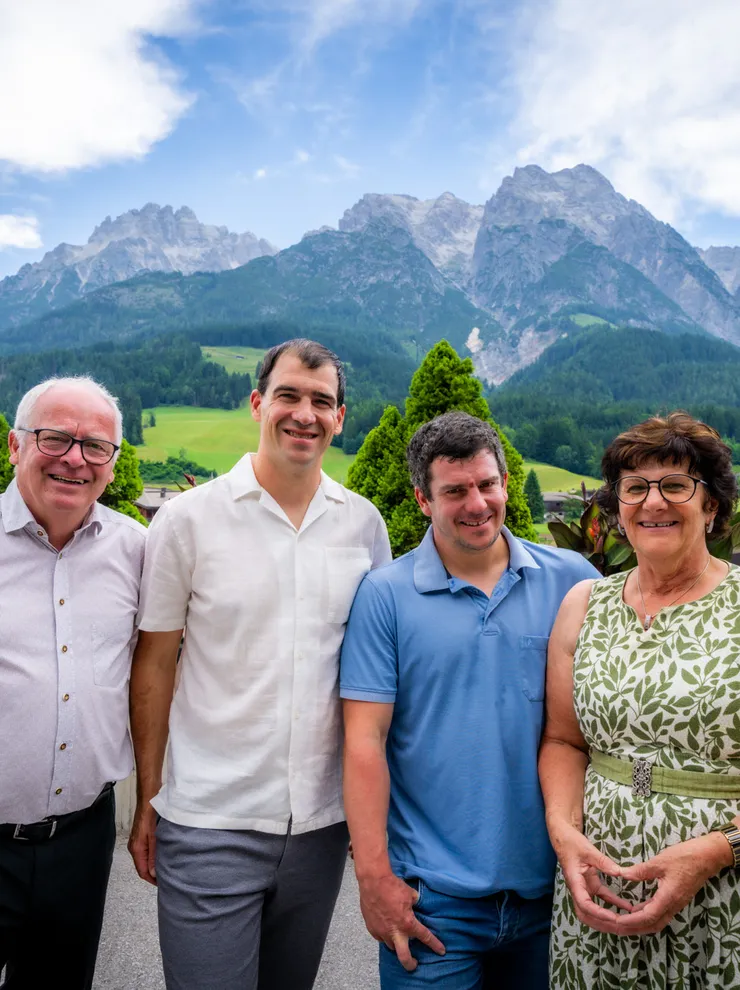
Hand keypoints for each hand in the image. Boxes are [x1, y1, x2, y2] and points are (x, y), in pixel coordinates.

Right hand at [128, 802, 157, 884]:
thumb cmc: (150, 816)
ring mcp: (136, 842)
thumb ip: (154, 856)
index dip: (151, 880)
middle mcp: (134, 847)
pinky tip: (159, 856)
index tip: (161, 884)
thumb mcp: (154, 838)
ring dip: (151, 866)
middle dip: (151, 874)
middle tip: (164, 878)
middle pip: (142, 867)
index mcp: (136, 849)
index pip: (142, 872)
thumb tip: (153, 873)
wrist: (147, 800)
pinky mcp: (139, 837)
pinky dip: (150, 857)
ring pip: (143, 860)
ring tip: (163, 869)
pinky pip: (144, 852)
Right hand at [357, 872, 445, 971]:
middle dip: (410, 964)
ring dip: (396, 944)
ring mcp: (382, 932)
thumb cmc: (392, 886)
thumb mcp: (410, 894)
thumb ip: (415, 902)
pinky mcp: (371, 929)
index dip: (435, 945)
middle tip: (414, 964)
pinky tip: (386, 928)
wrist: (373, 881)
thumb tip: (417, 904)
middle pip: (404, 957)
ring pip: (391, 946)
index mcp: (408, 923)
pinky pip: (380, 937)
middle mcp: (395, 932)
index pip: (425, 937)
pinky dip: (385, 935)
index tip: (441, 951)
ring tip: (399, 939)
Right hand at [551, 824, 633, 932]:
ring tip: (625, 921)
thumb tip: (619, 873)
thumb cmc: (571, 842)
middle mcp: (577, 889)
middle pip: (586, 915)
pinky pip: (602, 898)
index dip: (599, 914)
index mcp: (574, 882)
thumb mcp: (587, 849)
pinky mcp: (589, 884)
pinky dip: (613, 904)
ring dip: (607, 918)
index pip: (585, 904)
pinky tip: (626, 906)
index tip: (614, 918)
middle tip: (622, 927)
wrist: (563, 836)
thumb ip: (603, 861)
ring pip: (592, 911)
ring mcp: (583, 888)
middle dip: (603, 924)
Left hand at [613, 833, 731, 934]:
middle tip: (616, 927)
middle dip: (634, 929)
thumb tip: (621, 874)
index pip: (648, 917)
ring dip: (640, 924)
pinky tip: (635, 910)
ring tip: (622, 922)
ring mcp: (676, 904)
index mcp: (669, 897)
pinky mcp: (676, 900)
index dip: (631, 921)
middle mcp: (673, 905)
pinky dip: (646, 915)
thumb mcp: (659, 861)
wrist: (707, 857)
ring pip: (657, 922)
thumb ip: (640, 871)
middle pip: (652, 925)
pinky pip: (660, 913)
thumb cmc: (684, 857)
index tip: (617, 921)